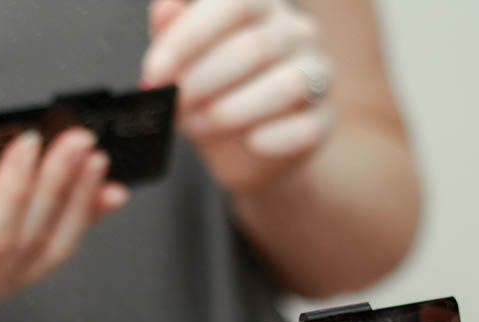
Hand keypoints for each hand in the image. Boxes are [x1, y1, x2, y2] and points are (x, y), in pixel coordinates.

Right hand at [0, 129, 127, 312]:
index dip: (13, 193)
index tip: (28, 144)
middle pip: (28, 242)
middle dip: (57, 187)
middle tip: (76, 141)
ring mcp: (0, 283)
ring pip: (52, 248)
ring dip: (79, 200)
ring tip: (93, 157)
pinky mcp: (20, 268)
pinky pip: (60, 244)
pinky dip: (87, 215)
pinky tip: (109, 192)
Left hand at [142, 0, 333, 193]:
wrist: (246, 149)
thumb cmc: (212, 93)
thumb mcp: (184, 62)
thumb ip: (173, 32)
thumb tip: (166, 9)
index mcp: (259, 6)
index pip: (232, 3)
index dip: (189, 36)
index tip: (156, 71)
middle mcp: (295, 32)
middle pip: (255, 46)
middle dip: (204, 79)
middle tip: (176, 103)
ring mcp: (316, 74)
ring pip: (285, 86)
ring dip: (233, 110)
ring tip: (200, 126)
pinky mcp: (322, 120)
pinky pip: (303, 128)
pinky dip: (271, 138)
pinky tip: (249, 142)